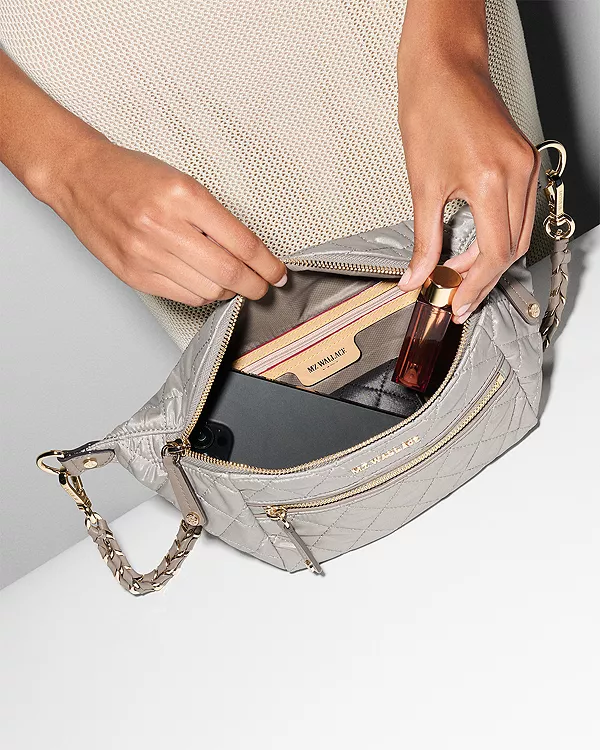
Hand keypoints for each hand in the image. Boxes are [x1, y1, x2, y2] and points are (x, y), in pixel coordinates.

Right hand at [50, 137, 287, 305]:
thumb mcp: (183, 182)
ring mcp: (146, 254)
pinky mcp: (135, 275)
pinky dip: (203, 295)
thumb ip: (215, 218)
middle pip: (228, 273)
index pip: (241, 243)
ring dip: (229, 291)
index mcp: (184, 196)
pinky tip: (205, 283)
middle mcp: (164, 227)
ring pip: (208, 291)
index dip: (267, 264)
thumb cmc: (134, 176)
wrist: (81, 178)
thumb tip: (250, 255)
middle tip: (263, 287)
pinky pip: (184, 297)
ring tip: (232, 282)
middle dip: (255, 285)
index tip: (278, 273)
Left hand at [396, 3, 539, 322]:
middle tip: (455, 296)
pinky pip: (520, 211)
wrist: (443, 69)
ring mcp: (527, 165)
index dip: (475, 285)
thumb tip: (415, 276)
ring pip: (520, 233)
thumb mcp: (421, 185)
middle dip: (483, 278)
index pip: (494, 253)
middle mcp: (518, 172)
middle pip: (512, 248)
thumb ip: (423, 239)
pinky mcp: (525, 160)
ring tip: (459, 274)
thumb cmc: (429, 111)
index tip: (457, 304)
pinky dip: (499, 234)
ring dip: (491, 258)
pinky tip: (474, 245)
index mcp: (491, 179)